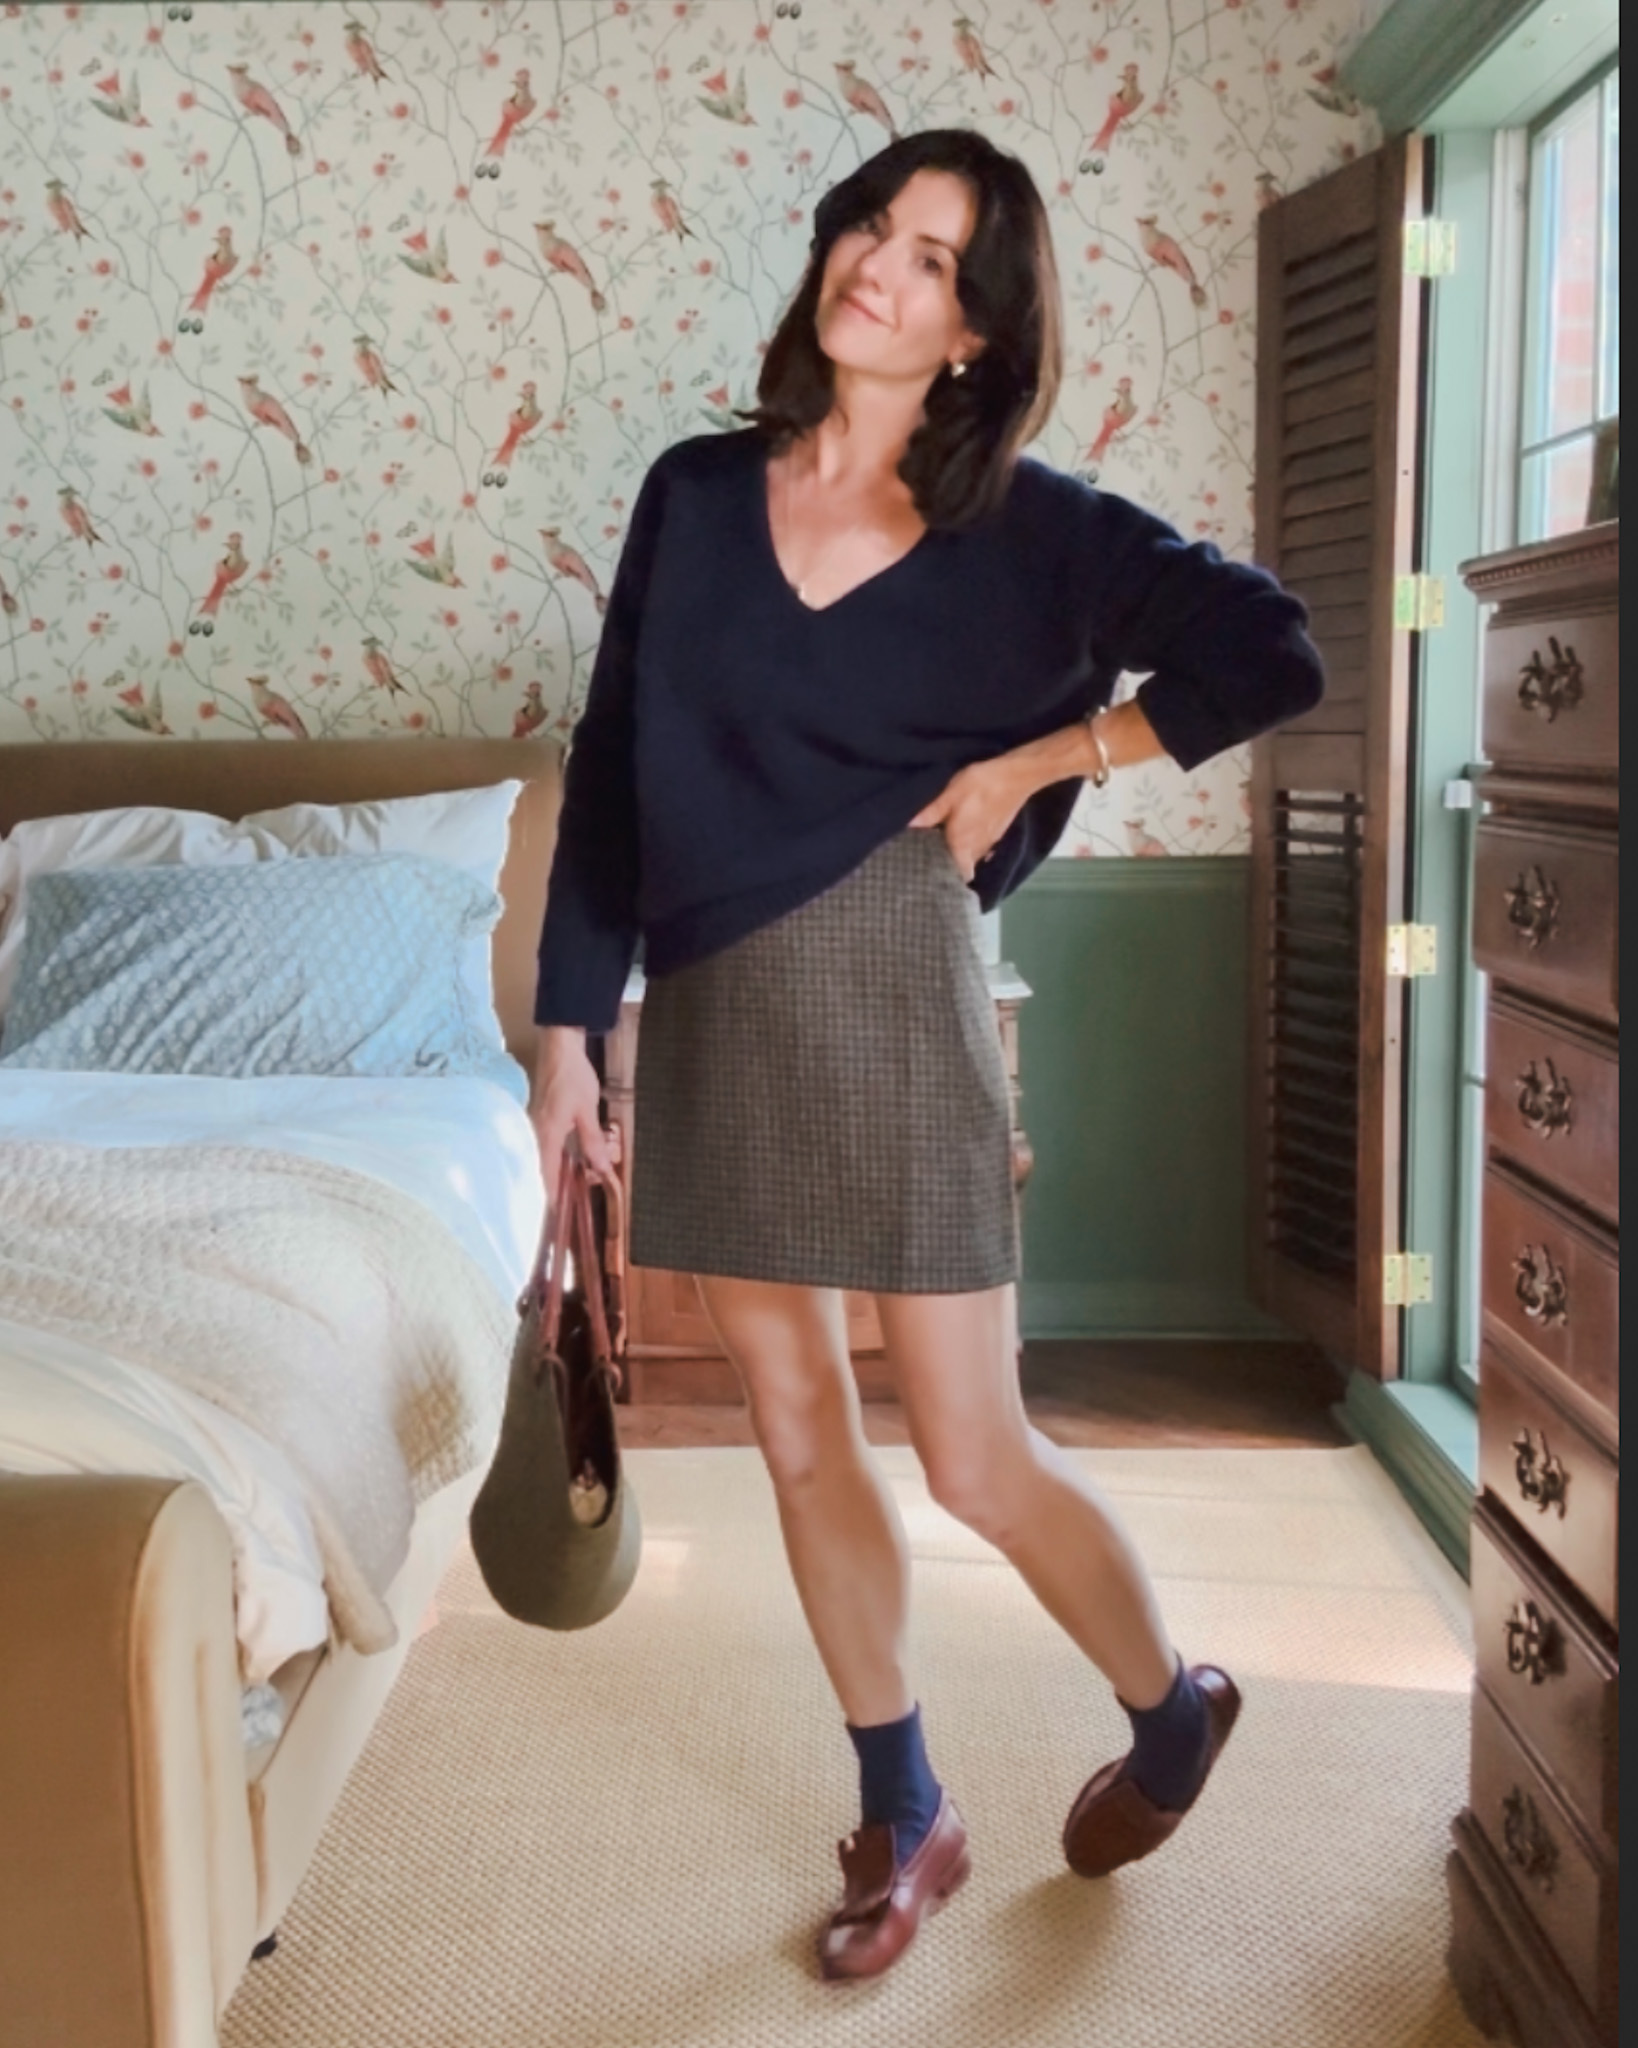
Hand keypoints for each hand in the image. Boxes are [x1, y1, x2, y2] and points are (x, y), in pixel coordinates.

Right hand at [529, 1026, 616, 1191]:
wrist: (560, 1046)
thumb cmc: (573, 1077)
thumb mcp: (587, 1110)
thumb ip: (592, 1141)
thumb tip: (601, 1170)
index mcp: (544, 1136)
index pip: (543, 1177)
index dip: (550, 1200)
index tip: (556, 1222)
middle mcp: (534, 1135)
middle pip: (543, 1172)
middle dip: (560, 1187)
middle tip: (578, 1199)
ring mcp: (535, 1128)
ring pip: (546, 1160)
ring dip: (562, 1172)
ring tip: (582, 1181)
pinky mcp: (541, 1121)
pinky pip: (548, 1148)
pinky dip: (561, 1158)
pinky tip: (575, 1161)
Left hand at [909, 754, 1036, 881]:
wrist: (1017, 775)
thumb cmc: (981, 785)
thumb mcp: (950, 794)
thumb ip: (931, 812)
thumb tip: (908, 826)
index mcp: (962, 844)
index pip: (959, 875)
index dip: (949, 877)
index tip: (934, 873)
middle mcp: (978, 848)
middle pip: (964, 865)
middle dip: (952, 862)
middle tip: (933, 854)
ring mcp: (991, 841)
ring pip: (974, 855)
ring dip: (963, 852)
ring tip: (947, 843)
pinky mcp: (999, 831)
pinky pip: (983, 845)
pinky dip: (974, 843)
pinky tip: (967, 831)